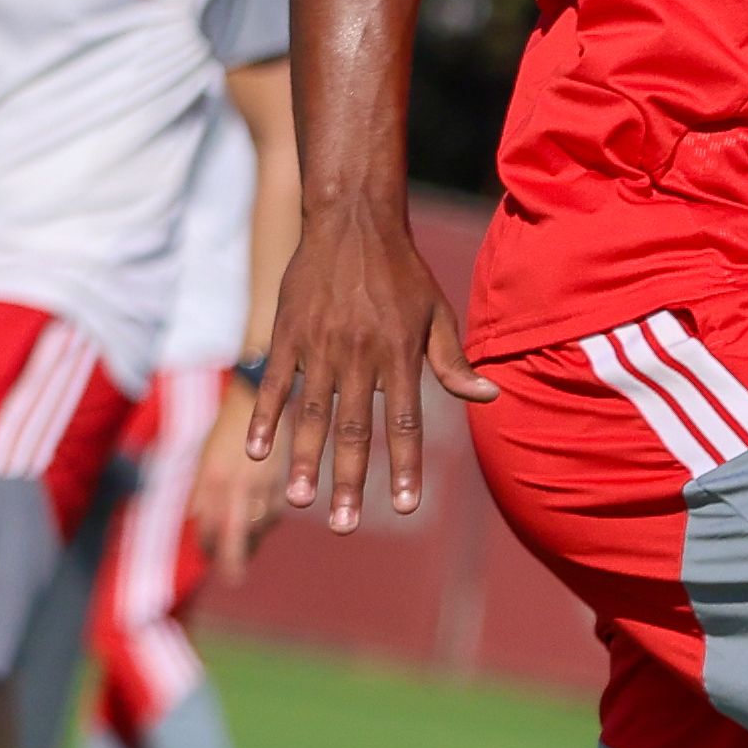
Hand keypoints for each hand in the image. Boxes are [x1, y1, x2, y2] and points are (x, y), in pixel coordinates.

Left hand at [190, 414, 287, 578]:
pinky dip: (263, 526)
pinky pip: (272, 515)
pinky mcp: (283, 487)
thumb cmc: (226, 433)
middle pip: (237, 535)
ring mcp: (266, 488)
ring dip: (249, 543)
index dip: (208, 544)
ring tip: (242, 553)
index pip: (210, 525)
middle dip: (234, 558)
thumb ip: (203, 492)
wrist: (261, 405)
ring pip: (257, 527)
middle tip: (232, 578)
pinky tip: (258, 528)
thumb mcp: (207, 460)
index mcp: (216, 481)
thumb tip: (199, 521)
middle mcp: (241, 487)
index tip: (206, 555)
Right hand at [249, 201, 491, 522]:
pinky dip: (265, 418)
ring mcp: (318, 347)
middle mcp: (358, 357)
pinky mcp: (287, 334)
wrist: (351, 221)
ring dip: (304, 461)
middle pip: (355, 430)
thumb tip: (489, 399)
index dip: (405, 467)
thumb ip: (454, 362)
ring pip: (310, 415)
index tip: (404, 505)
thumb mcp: (437, 314)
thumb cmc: (403, 273)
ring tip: (299, 501)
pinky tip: (258, 452)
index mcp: (399, 356)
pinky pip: (274, 383)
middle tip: (346, 525)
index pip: (405, 424)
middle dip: (352, 481)